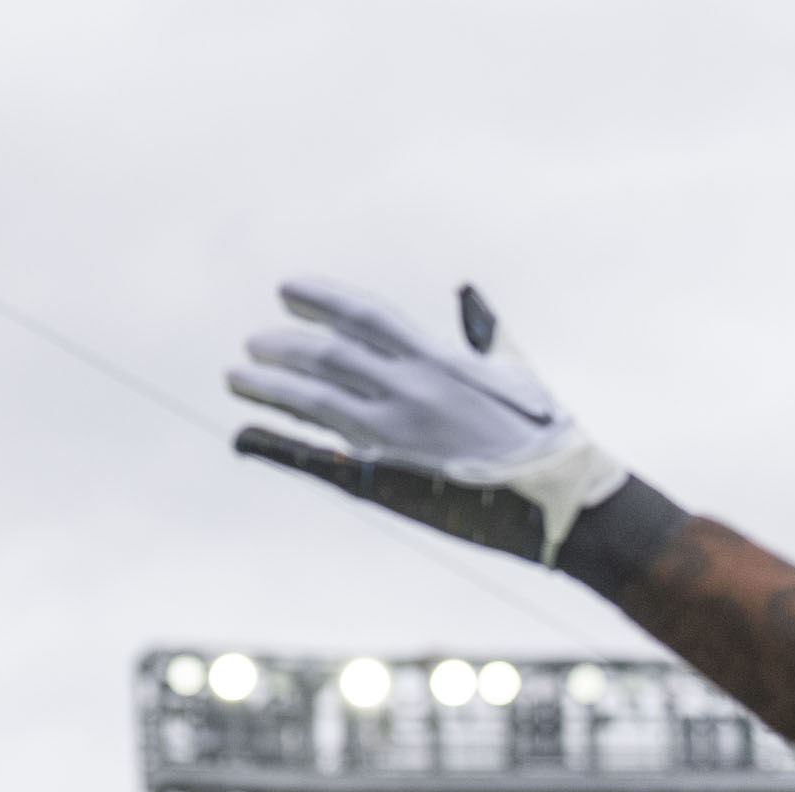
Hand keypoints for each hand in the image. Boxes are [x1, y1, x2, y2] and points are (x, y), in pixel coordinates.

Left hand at [228, 279, 629, 565]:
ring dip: (269, 387)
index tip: (286, 290)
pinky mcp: (386, 479)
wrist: (557, 497)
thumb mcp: (513, 371)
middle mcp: (411, 392)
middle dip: (284, 346)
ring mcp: (395, 437)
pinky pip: (316, 456)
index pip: (365, 315)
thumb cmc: (542, 433)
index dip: (321, 299)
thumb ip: (482, 329)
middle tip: (254, 343)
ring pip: (314, 401)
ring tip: (237, 377)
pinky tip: (245, 435)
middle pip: (328, 356)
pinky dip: (276, 443)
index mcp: (439, 359)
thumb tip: (467, 293)